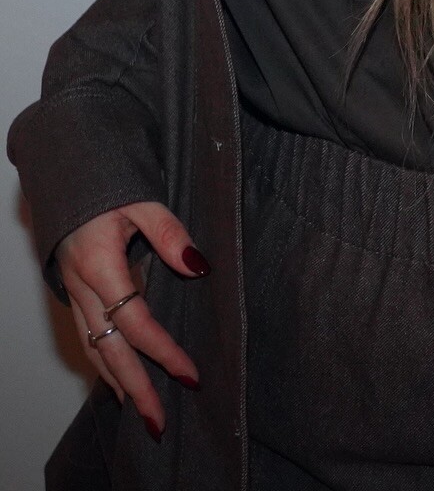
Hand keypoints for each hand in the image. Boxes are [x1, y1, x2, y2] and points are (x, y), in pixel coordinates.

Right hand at [55, 202, 206, 440]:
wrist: (66, 179)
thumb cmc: (107, 187)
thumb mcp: (142, 199)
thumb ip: (170, 232)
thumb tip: (199, 267)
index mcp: (100, 267)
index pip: (135, 322)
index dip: (162, 351)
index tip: (189, 374)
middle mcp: (83, 289)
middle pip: (109, 350)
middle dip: (136, 388)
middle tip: (159, 422)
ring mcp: (75, 294)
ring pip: (94, 350)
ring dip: (119, 383)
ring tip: (143, 413)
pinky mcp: (75, 295)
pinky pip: (88, 338)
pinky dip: (104, 364)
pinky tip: (120, 380)